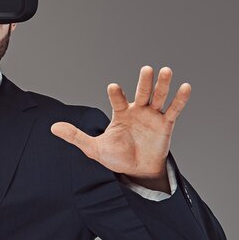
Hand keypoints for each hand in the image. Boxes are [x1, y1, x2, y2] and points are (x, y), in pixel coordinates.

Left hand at [50, 66, 190, 178]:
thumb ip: (76, 136)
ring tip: (166, 71)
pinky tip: (185, 87)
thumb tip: (53, 127)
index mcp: (120, 114)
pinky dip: (180, 99)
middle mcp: (137, 111)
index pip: (118, 100)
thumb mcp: (94, 149)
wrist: (137, 171)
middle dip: (144, 82)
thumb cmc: (116, 157)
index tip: (113, 87)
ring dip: (162, 85)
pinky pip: (174, 109)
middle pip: (141, 93)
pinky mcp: (166, 124)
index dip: (117, 94)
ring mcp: (152, 116)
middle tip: (146, 69)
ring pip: (158, 97)